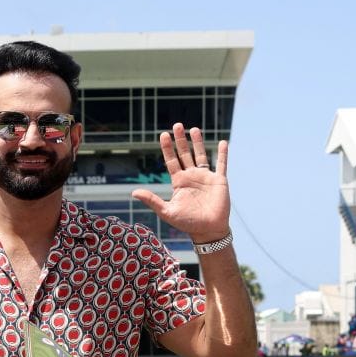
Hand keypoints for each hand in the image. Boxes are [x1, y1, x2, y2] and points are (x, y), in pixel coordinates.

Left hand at [131, 123, 229, 243]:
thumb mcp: (166, 212)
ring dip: (198, 142)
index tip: (163, 135)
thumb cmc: (187, 223)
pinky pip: (221, 164)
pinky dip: (223, 154)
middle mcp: (191, 177)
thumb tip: (133, 193)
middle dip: (181, 140)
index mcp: (179, 182)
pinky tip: (223, 142)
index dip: (167, 148)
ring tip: (194, 129)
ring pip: (201, 155)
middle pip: (185, 154)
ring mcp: (205, 177)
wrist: (208, 231)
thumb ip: (152, 201)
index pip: (171, 161)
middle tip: (177, 125)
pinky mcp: (219, 181)